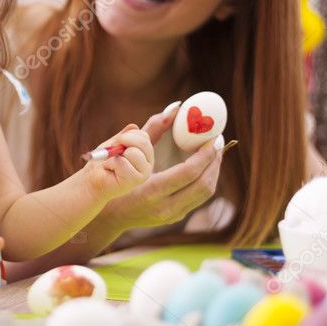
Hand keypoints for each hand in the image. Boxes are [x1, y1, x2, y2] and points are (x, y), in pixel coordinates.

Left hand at [83, 124, 154, 200]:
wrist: (92, 180)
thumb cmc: (103, 162)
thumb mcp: (114, 144)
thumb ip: (125, 135)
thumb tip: (133, 126)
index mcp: (145, 153)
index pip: (143, 136)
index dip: (126, 136)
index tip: (115, 143)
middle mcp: (148, 163)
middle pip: (143, 141)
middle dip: (123, 140)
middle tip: (112, 150)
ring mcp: (144, 173)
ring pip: (134, 152)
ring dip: (116, 155)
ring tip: (111, 163)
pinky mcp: (136, 181)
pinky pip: (123, 163)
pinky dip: (111, 164)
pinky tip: (110, 170)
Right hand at [100, 106, 222, 232]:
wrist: (109, 215)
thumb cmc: (115, 178)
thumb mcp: (129, 154)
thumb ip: (152, 129)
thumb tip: (174, 109)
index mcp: (151, 191)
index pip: (188, 173)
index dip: (205, 155)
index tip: (212, 138)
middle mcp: (165, 207)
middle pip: (203, 185)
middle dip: (214, 162)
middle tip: (217, 142)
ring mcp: (172, 215)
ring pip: (205, 193)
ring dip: (213, 170)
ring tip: (214, 152)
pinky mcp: (176, 217)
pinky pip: (198, 197)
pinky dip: (205, 179)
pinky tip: (204, 165)